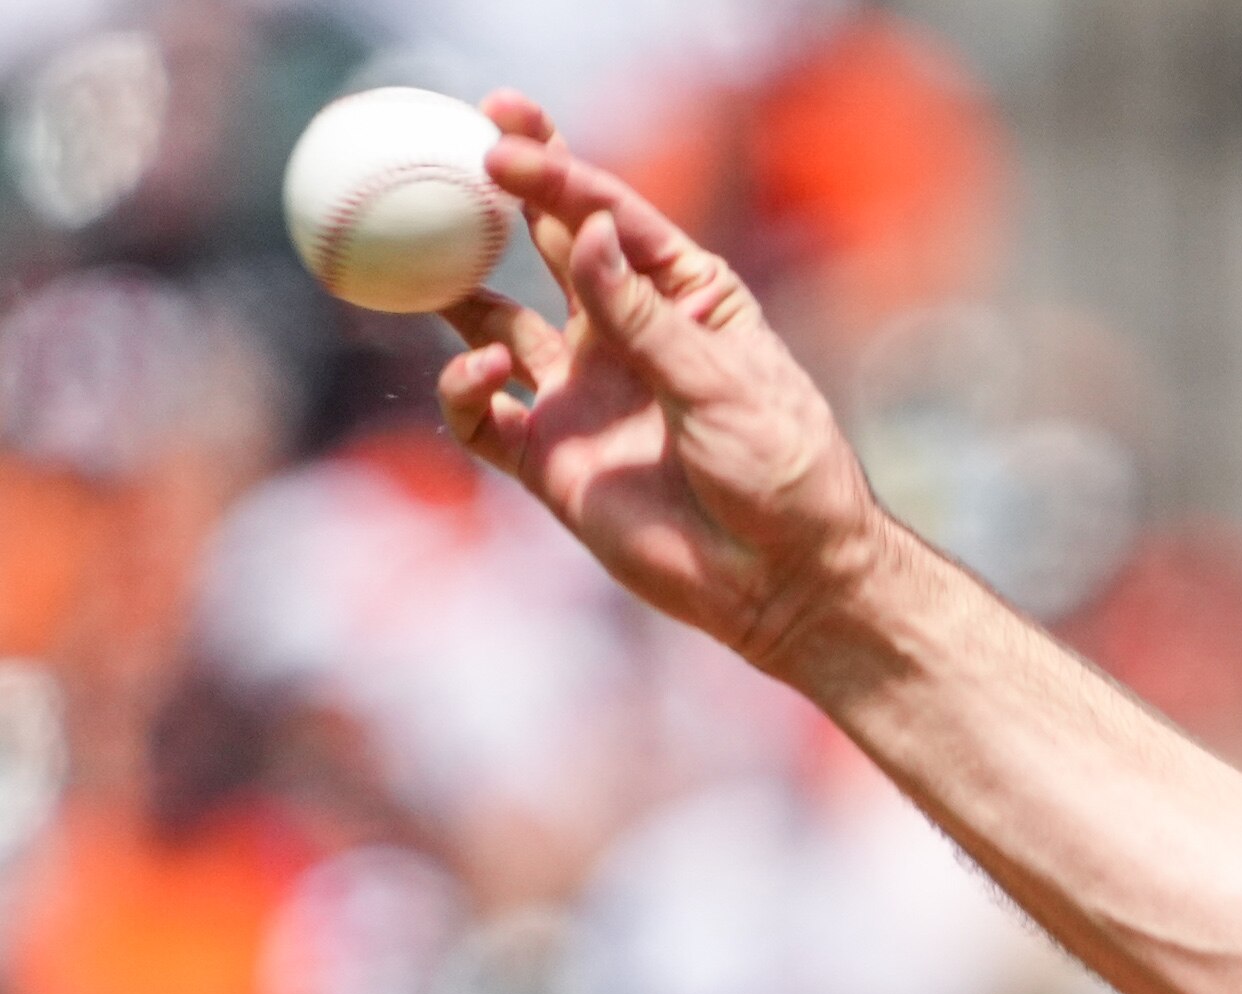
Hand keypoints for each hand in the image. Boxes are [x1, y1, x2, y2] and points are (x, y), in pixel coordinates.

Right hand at [436, 96, 892, 673]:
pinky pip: (481, 415)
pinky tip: (485, 373)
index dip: (555, 172)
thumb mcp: (721, 383)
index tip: (504, 136)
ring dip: (455, 286)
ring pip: (492, 322)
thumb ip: (642, 315)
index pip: (607, 218)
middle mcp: (622, 336)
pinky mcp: (550, 459)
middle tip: (455, 151)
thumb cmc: (783, 474)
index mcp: (681, 300)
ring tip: (428, 256)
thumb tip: (584, 231)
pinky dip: (465, 388)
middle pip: (547, 245)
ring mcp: (581, 394)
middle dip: (502, 194)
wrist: (786, 582)